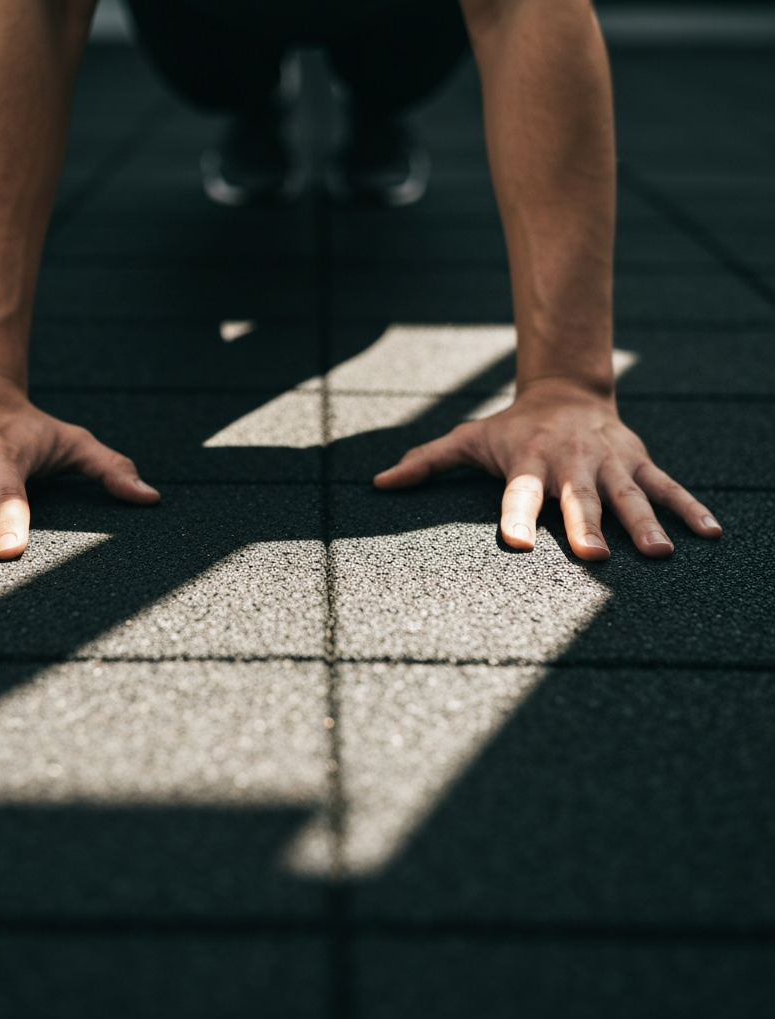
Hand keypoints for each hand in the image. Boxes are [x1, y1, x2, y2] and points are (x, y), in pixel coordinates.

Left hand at [373, 378, 721, 559]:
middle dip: (587, 526)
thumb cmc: (510, 427)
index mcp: (528, 461)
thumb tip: (377, 483)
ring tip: (660, 553)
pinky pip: (667, 485)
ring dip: (645, 522)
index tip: (520, 545)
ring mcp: (609, 461)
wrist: (564, 390)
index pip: (519, 494)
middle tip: (596, 558)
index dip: (518, 517)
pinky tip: (710, 533)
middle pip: (579, 499)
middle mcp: (571, 462)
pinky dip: (689, 506)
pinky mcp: (638, 460)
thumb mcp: (467, 439)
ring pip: (629, 494)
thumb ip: (426, 462)